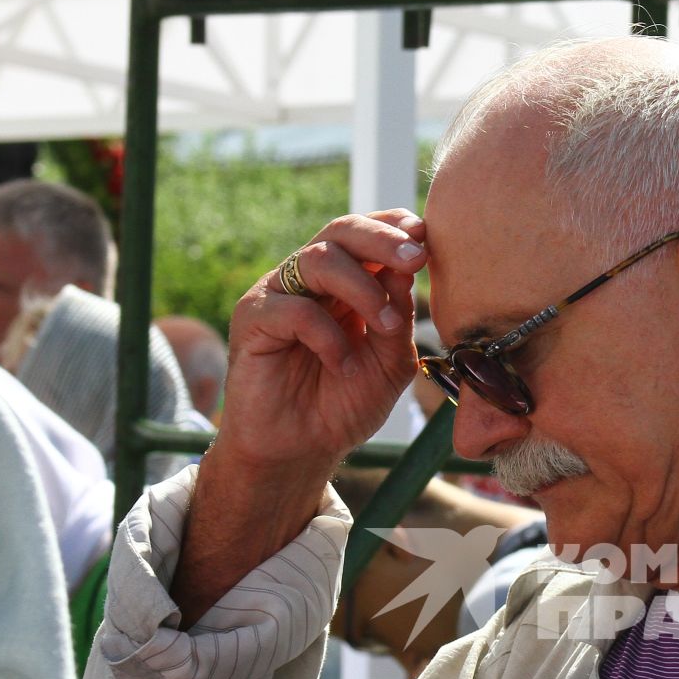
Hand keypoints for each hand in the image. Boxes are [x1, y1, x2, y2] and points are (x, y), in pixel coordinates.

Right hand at [220, 209, 429, 475]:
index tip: (425, 237)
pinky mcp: (252, 319)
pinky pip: (293, 308)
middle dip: (383, 240)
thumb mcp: (390, 363)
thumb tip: (409, 268)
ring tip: (386, 327)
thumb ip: (400, 317)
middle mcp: (309, 280)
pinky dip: (326, 335)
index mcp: (345, 282)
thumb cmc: (344, 405)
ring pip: (319, 260)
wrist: (301, 451)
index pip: (366, 234)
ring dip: (363, 289)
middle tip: (416, 258)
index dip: (394, 227)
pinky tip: (342, 364)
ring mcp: (278, 294)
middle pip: (341, 231)